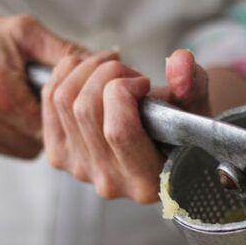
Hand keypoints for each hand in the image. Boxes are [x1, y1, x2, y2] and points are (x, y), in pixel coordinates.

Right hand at [0, 12, 84, 160]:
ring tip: (13, 100)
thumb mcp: (26, 33)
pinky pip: (4, 150)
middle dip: (46, 121)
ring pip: (24, 150)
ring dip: (27, 130)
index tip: (60, 95)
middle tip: (32, 94)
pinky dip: (6, 135)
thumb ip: (68, 52)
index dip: (63, 111)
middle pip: (42, 140)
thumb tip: (112, 61)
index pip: (55, 122)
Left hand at [41, 49, 210, 202]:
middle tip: (127, 71)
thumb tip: (180, 62)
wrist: (160, 142)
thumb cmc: (181, 126)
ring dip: (86, 69)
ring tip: (111, 70)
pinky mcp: (59, 155)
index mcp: (147, 180)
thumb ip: (192, 83)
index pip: (119, 130)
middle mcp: (110, 182)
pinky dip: (66, 74)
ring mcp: (80, 170)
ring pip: (63, 100)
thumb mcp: (196, 105)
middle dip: (106, 72)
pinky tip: (89, 74)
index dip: (125, 90)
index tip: (143, 82)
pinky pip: (49, 100)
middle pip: (85, 109)